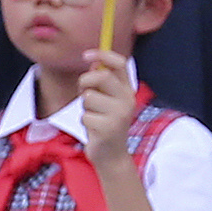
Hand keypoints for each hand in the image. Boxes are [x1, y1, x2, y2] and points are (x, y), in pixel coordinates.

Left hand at [79, 47, 135, 164]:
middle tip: (83, 93)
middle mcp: (127, 100)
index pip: (119, 64)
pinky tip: (93, 130)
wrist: (112, 156)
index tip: (86, 55)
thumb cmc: (105, 124)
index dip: (103, 54)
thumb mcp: (106, 100)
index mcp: (128, 90)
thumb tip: (93, 63)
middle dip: (84, 82)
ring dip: (84, 107)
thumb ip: (101, 82)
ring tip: (93, 117)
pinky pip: (85, 116)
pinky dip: (84, 122)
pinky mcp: (108, 128)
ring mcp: (119, 115)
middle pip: (100, 76)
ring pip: (88, 97)